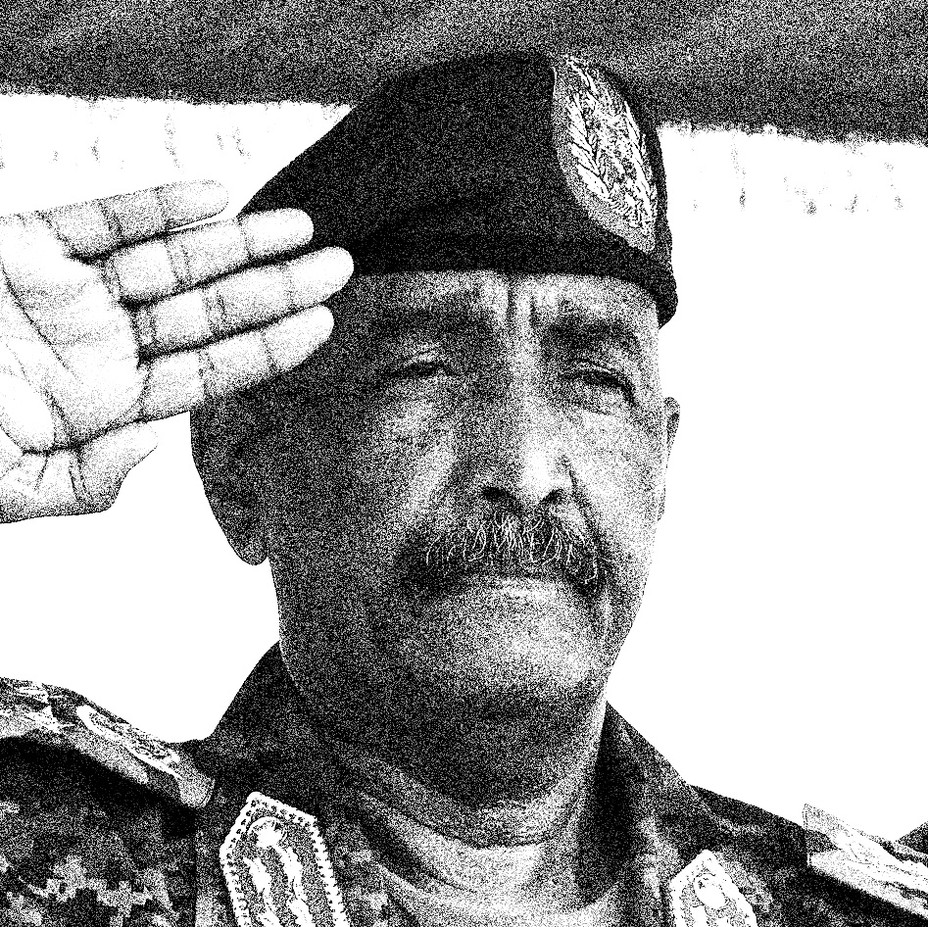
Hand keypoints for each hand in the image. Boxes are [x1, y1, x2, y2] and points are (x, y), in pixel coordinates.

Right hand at [0, 181, 352, 520]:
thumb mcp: (10, 491)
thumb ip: (86, 484)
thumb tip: (152, 444)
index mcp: (107, 405)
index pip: (208, 373)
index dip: (269, 348)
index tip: (325, 323)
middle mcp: (101, 347)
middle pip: (208, 313)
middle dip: (275, 289)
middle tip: (341, 267)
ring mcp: (69, 295)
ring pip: (171, 262)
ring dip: (237, 243)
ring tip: (301, 228)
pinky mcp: (27, 246)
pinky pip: (104, 219)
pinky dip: (155, 206)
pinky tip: (213, 198)